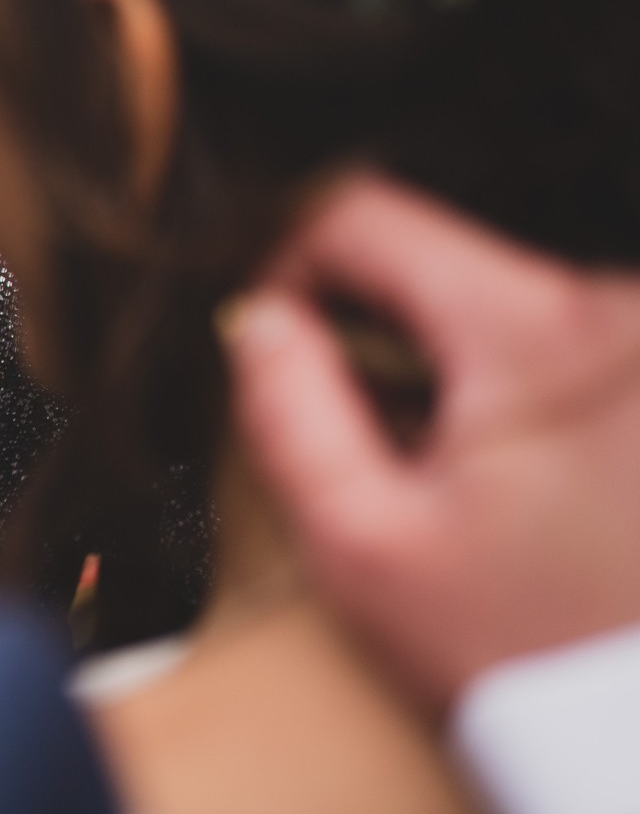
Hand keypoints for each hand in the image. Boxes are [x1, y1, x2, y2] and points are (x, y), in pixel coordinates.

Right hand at [223, 173, 639, 706]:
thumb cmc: (517, 649)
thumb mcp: (363, 545)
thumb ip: (289, 410)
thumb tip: (260, 318)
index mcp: (533, 332)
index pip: (362, 213)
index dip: (287, 262)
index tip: (277, 340)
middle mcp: (618, 309)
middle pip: (434, 256)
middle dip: (378, 328)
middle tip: (369, 433)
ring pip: (491, 292)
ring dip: (444, 356)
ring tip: (444, 464)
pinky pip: (552, 335)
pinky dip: (505, 381)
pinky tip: (509, 469)